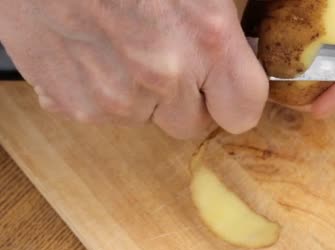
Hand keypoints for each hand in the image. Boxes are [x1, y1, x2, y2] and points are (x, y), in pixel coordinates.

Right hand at [0, 0, 267, 138]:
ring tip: (118, 41)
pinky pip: (104, 114)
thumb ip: (219, 22)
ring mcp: (116, 96)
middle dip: (185, 99)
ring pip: (146, 118)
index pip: (243, 111)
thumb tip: (238, 51)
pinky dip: (100, 89)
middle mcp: (164, 76)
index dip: (235, 102)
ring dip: (139, 93)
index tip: (225, 89)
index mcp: (206, 38)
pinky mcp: (74, 104)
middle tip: (164, 58)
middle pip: (190, 124)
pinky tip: (91, 49)